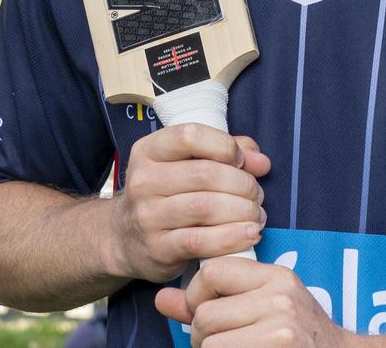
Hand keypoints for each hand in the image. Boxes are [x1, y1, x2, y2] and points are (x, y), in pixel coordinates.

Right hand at [104, 126, 269, 283]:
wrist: (124, 239)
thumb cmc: (167, 193)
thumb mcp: (185, 163)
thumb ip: (225, 152)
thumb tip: (261, 161)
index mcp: (149, 150)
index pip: (189, 136)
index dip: (224, 145)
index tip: (241, 161)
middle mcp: (144, 180)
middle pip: (205, 174)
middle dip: (242, 184)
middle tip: (257, 195)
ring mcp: (147, 216)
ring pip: (205, 208)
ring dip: (242, 211)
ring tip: (257, 216)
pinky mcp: (157, 249)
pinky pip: (201, 241)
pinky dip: (232, 238)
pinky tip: (249, 235)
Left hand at [154, 256, 357, 346]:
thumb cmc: (297, 337)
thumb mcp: (263, 307)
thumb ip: (211, 300)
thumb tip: (160, 299)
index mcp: (275, 276)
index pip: (213, 270)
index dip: (198, 295)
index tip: (206, 312)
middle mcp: (279, 297)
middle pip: (205, 314)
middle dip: (202, 335)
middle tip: (222, 343)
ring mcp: (280, 328)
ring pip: (208, 342)